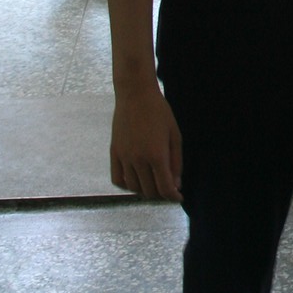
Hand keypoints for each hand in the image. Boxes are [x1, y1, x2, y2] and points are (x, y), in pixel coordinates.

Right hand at [110, 83, 182, 200]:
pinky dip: (127, 185)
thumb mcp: (175, 135)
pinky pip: (118, 179)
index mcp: (157, 155)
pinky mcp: (114, 153)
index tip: (178, 197)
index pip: (164, 188)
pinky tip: (136, 180)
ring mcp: (124, 157)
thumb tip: (176, 184)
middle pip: (149, 191)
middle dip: (161, 193)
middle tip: (168, 187)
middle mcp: (138, 160)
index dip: (173, 197)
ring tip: (154, 182)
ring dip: (145, 190)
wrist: (135, 95)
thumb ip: (176, 162)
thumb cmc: (159, 112)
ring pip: (134, 188)